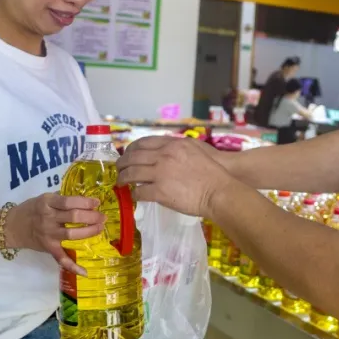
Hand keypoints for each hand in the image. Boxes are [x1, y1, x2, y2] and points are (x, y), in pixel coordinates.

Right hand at [5, 193, 104, 275]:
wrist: (12, 226)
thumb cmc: (31, 209)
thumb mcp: (44, 198)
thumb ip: (62, 199)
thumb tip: (86, 200)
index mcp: (47, 203)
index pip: (69, 201)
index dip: (85, 202)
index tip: (97, 202)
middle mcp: (47, 218)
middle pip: (73, 217)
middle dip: (92, 216)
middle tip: (103, 217)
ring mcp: (48, 234)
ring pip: (72, 234)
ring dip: (89, 231)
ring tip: (100, 228)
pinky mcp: (48, 248)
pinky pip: (61, 258)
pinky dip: (73, 266)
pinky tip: (85, 272)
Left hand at [117, 135, 232, 217]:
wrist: (219, 190)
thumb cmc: (212, 171)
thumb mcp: (195, 149)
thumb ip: (178, 148)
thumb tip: (164, 152)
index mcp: (172, 145)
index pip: (143, 143)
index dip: (131, 149)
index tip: (128, 154)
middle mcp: (163, 156)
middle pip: (133, 157)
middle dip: (122, 163)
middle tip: (119, 168)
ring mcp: (160, 174)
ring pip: (132, 174)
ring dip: (123, 178)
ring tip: (121, 182)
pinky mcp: (160, 192)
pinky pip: (139, 192)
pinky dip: (134, 194)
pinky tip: (134, 196)